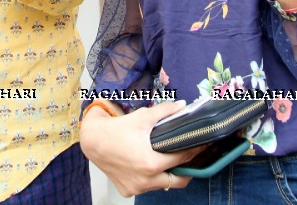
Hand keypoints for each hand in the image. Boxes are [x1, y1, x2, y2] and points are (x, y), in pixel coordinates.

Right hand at [79, 100, 201, 196]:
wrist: (92, 140)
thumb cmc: (117, 129)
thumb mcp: (142, 117)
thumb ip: (165, 112)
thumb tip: (183, 106)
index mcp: (151, 163)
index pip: (182, 159)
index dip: (194, 150)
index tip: (203, 144)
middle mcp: (145, 181)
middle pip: (178, 181)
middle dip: (187, 170)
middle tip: (190, 157)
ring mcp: (136, 188)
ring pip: (162, 185)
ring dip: (169, 175)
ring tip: (171, 160)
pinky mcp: (128, 190)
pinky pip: (147, 187)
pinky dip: (152, 178)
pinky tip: (151, 166)